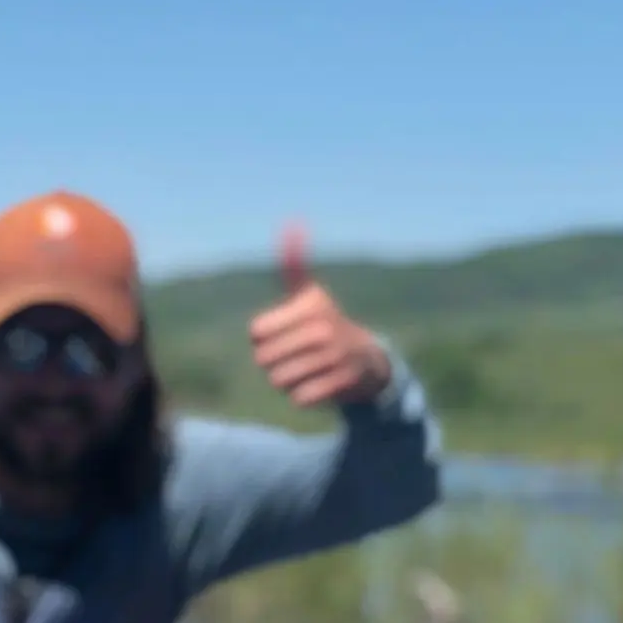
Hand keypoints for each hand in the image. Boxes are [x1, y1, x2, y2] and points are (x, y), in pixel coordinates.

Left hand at [249, 222, 392, 407]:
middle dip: (273, 362)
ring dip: (287, 380)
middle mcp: (324, 326)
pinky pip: (298, 398)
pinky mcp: (341, 383)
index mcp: (311, 303)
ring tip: (307, 368)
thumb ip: (295, 266)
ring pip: (278, 380)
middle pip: (263, 359)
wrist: (366, 360)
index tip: (281, 333)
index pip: (256, 332)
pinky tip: (319, 384)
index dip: (262, 338)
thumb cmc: (324, 326)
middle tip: (296, 355)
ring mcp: (334, 355)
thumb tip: (291, 224)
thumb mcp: (309, 295)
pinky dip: (303, 396)